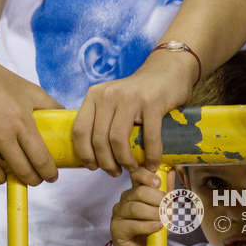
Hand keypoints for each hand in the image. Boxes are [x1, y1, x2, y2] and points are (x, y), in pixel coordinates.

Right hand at [0, 51, 63, 184]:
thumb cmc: (0, 81)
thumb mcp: (31, 91)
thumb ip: (52, 107)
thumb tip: (71, 123)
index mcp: (21, 121)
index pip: (41, 161)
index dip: (48, 174)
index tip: (50, 176)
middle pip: (20, 172)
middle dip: (30, 179)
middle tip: (30, 176)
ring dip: (1, 179)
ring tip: (3, 173)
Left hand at [72, 50, 195, 174]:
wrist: (165, 72)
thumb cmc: (137, 95)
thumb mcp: (112, 102)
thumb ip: (102, 121)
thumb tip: (94, 156)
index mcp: (94, 96)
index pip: (79, 129)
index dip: (84, 153)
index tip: (92, 166)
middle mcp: (108, 95)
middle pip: (98, 139)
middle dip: (106, 163)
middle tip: (115, 172)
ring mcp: (129, 98)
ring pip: (118, 140)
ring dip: (125, 161)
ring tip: (132, 168)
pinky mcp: (152, 103)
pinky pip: (149, 137)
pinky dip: (151, 156)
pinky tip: (151, 163)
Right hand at [109, 168, 164, 245]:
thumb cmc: (152, 229)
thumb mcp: (164, 210)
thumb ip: (166, 192)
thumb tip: (171, 171)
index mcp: (135, 191)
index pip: (135, 175)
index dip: (146, 175)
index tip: (158, 183)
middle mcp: (125, 199)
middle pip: (139, 191)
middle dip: (158, 200)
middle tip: (169, 209)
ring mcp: (118, 213)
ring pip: (135, 207)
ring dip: (154, 214)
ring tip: (165, 220)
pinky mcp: (116, 228)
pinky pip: (132, 224)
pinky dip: (147, 225)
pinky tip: (157, 226)